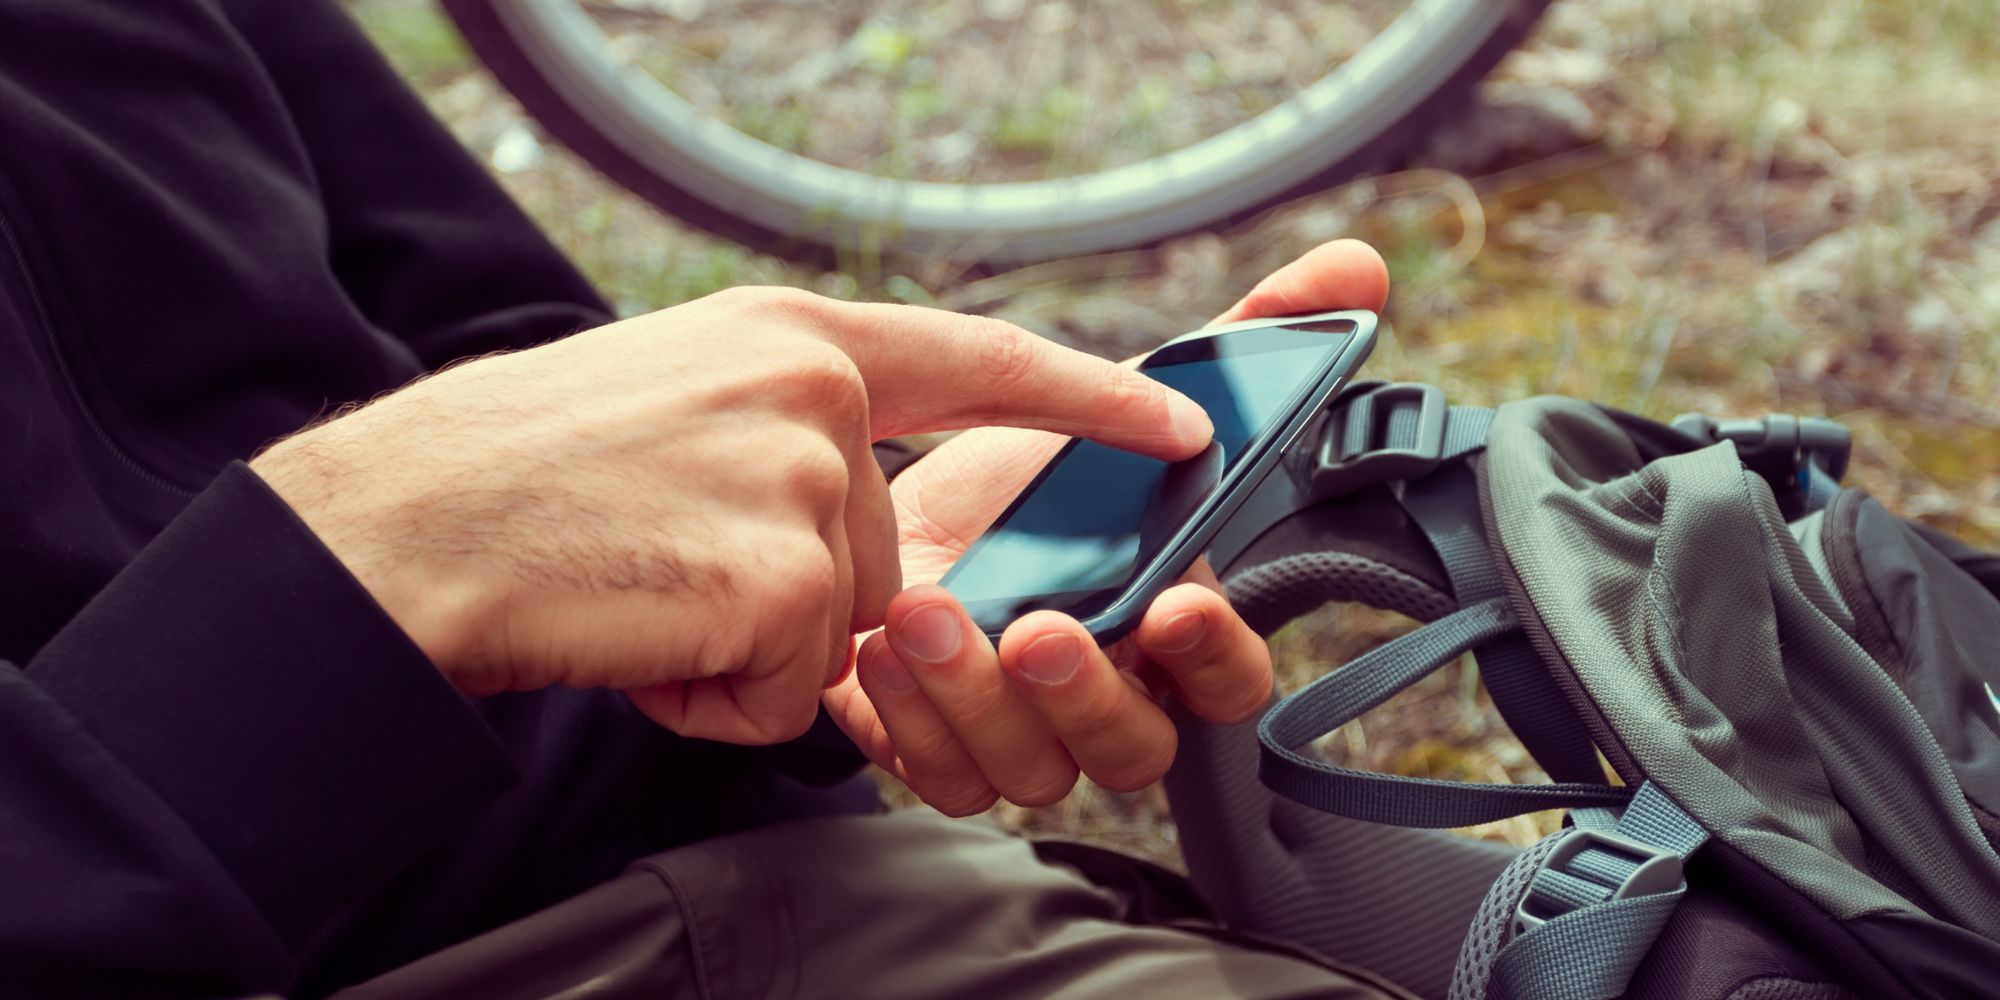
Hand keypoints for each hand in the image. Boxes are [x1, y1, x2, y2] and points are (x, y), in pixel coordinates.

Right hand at [252, 286, 1213, 744]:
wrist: (407, 532)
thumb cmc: (522, 477)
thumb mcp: (677, 396)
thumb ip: (784, 423)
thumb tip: (849, 490)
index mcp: (790, 339)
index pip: (973, 360)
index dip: (1081, 396)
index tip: (1169, 421)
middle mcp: (813, 393)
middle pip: (881, 554)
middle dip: (787, 597)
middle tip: (663, 569)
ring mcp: (804, 481)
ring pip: (838, 628)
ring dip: (745, 649)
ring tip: (642, 597)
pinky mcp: (784, 577)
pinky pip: (790, 689)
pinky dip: (717, 698)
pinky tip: (643, 641)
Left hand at [823, 240, 1390, 813]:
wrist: (885, 510)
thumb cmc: (1022, 479)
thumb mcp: (1121, 398)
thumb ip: (1242, 343)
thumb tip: (1355, 268)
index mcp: (1169, 629)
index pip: (1232, 682)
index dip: (1213, 654)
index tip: (1175, 602)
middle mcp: (1106, 697)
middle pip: (1134, 749)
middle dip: (1087, 693)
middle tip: (1040, 628)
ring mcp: (1022, 735)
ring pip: (1031, 769)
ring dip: (978, 698)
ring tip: (927, 613)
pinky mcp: (938, 750)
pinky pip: (941, 774)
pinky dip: (911, 721)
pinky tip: (884, 647)